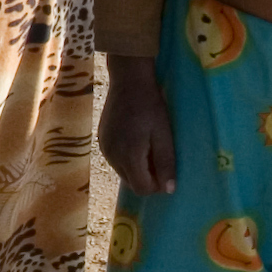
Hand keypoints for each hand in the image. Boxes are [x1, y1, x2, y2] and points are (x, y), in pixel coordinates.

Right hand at [98, 55, 177, 194]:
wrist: (128, 81)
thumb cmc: (150, 106)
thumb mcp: (164, 134)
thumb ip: (166, 163)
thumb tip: (169, 191)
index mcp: (129, 156)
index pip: (142, 189)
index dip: (156, 186)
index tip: (167, 172)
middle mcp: (112, 157)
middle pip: (131, 184)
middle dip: (147, 178)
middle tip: (159, 159)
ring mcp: (104, 149)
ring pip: (123, 173)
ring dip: (136, 169)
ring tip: (148, 148)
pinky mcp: (102, 140)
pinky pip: (116, 160)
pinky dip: (127, 159)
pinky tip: (135, 141)